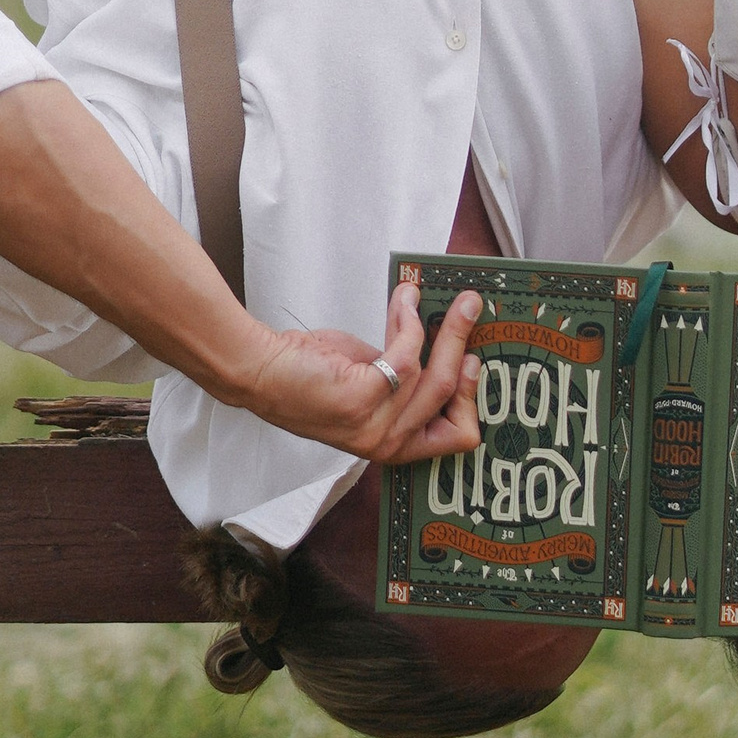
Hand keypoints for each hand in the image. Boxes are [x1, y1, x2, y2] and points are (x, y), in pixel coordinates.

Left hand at [237, 281, 486, 465]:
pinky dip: (408, 319)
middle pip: (451, 396)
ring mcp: (376, 426)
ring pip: (431, 371)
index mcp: (394, 444)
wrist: (263, 370)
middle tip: (471, 306)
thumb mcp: (371, 382)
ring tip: (419, 293)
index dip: (472, 399)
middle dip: (463, 344)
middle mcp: (388, 443)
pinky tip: (403, 300)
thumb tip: (443, 332)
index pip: (458, 438)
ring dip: (434, 323)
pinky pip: (406, 353)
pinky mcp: (363, 399)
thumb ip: (404, 374)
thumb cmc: (311, 375)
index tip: (473, 359)